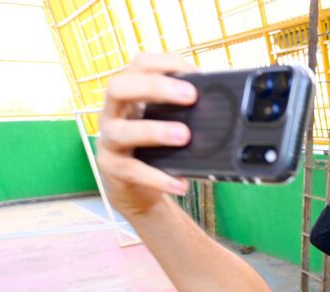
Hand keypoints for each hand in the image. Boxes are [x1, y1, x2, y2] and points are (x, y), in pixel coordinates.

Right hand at [96, 53, 197, 217]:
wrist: (134, 189)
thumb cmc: (153, 148)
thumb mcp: (164, 122)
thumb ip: (182, 110)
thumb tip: (221, 101)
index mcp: (128, 95)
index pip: (139, 65)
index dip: (166, 63)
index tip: (195, 73)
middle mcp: (112, 113)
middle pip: (118, 87)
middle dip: (155, 87)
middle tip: (190, 96)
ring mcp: (108, 141)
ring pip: (121, 131)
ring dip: (154, 131)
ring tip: (184, 136)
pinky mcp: (112, 169)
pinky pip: (133, 172)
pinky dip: (159, 178)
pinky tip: (181, 184)